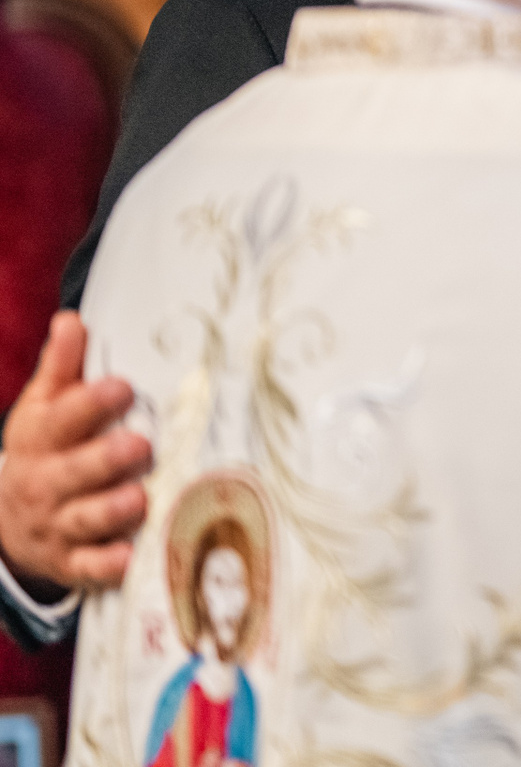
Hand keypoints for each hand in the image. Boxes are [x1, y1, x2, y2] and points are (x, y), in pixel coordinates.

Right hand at [0, 312, 151, 594]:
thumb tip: (71, 320)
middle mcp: (44, 483)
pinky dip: (108, 565)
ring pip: (83, 521)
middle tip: (140, 446)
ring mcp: (56, 525)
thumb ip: (62, 367)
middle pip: (72, 473)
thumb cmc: (46, 449)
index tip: (122, 387)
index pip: (61, 419)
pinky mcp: (70, 562)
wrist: (11, 522)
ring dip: (110, 511)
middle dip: (104, 460)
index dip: (90, 403)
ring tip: (140, 499)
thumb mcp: (44, 407)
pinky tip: (131, 558)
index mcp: (39, 439)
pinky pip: (88, 567)